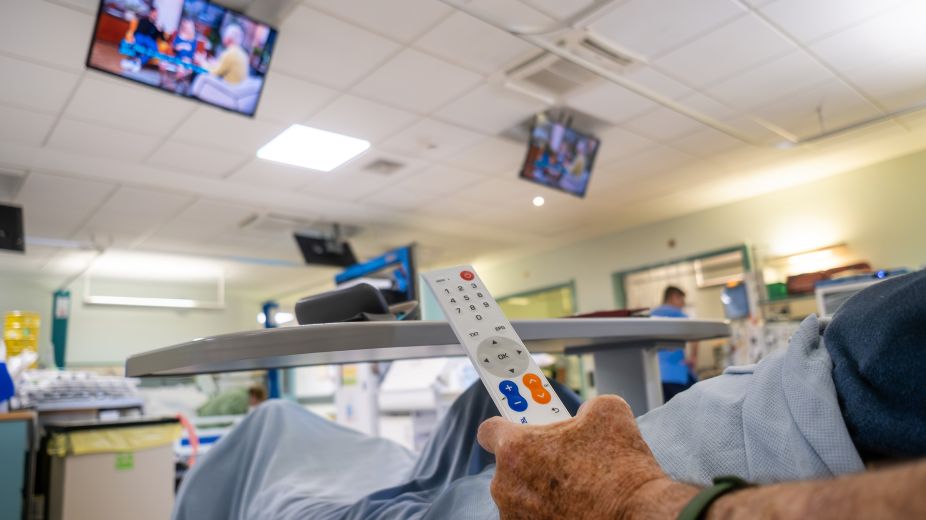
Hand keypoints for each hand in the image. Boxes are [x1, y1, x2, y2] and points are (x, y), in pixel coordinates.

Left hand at [478, 395, 697, 518]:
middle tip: (563, 457)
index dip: (505, 426)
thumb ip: (583, 407)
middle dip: (533, 459)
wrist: (639, 516)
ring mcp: (515, 515)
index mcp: (516, 449)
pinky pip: (531, 516)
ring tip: (576, 486)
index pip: (489, 431)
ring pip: (520, 493)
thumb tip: (583, 413)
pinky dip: (547, 511)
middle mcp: (506, 485)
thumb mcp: (607, 413)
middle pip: (509, 464)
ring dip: (539, 488)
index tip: (518, 427)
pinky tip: (576, 506)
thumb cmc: (621, 469)